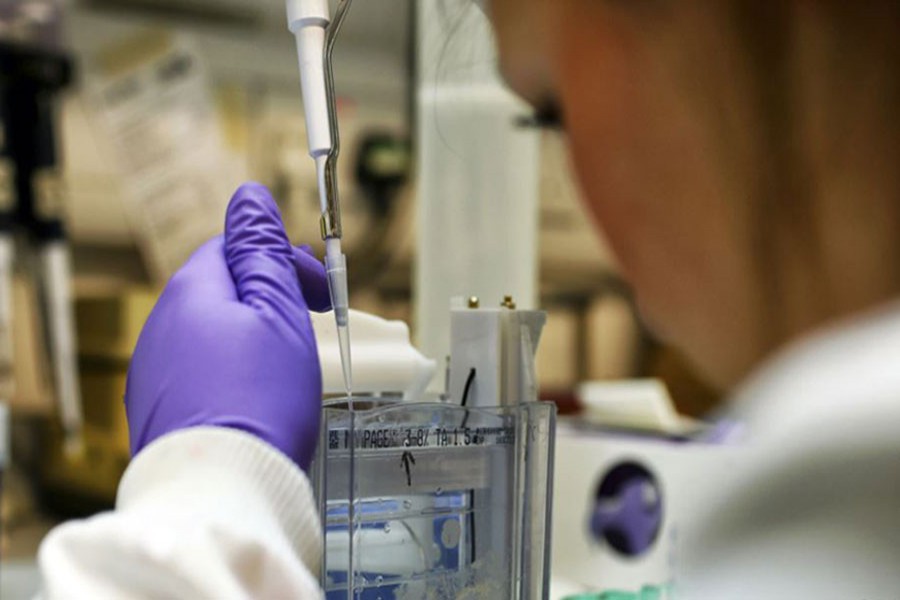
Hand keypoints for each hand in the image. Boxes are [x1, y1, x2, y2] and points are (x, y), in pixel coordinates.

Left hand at [125, 183, 329, 469]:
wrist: (222, 490)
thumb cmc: (259, 397)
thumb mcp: (276, 311)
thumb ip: (262, 251)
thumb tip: (248, 196)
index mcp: (190, 293)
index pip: (231, 248)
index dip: (279, 258)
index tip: (317, 286)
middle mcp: (161, 328)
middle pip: (220, 290)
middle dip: (268, 295)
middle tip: (311, 317)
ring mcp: (154, 374)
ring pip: (210, 333)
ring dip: (251, 334)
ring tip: (289, 362)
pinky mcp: (159, 414)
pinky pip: (199, 374)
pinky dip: (231, 372)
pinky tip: (256, 396)